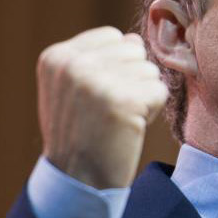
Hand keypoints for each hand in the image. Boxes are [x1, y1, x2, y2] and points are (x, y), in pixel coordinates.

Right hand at [36, 26, 167, 189]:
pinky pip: (160, 91)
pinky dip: (153, 111)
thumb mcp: (72, 89)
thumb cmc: (81, 133)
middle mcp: (74, 64)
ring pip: (149, 70)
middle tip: (112, 110)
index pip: (112, 37)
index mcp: (56, 57)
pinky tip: (130, 127)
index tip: (100, 95)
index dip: (117, 66)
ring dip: (143, 96)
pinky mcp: (124, 101)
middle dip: (131, 79)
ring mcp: (98, 82)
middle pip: (134, 50)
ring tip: (119, 119)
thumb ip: (97, 59)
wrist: (78, 180)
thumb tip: (134, 39)